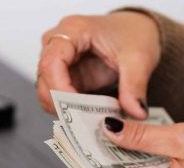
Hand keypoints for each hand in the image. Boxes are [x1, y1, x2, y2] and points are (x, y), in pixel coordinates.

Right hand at [36, 11, 160, 118]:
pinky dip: (72, 111)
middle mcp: (59, 43)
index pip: (51, 62)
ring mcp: (60, 61)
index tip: (77, 108)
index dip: (59, 89)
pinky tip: (90, 117)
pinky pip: (59, 98)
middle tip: (85, 122)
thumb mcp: (140, 58)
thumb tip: (136, 112)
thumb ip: (135, 86)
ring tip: (91, 120)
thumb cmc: (134, 34)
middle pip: (44, 79)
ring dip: (66, 110)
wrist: (137, 30)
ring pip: (48, 92)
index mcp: (73, 30)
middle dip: (61, 104)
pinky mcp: (66, 77)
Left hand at [103, 118, 183, 167]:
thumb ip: (142, 137)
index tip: (86, 139)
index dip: (101, 159)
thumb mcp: (182, 138)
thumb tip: (110, 130)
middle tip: (98, 128)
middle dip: (114, 156)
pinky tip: (142, 141)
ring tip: (119, 130)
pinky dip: (147, 161)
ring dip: (130, 157)